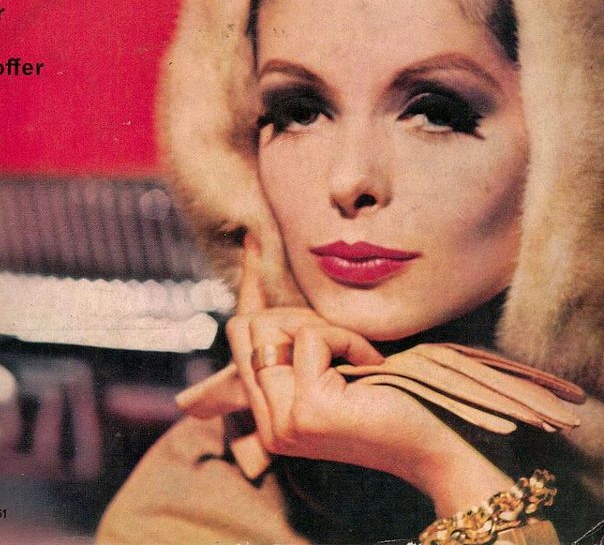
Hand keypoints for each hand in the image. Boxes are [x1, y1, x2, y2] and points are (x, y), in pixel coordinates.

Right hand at [227, 234, 514, 515]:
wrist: (439, 444)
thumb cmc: (396, 394)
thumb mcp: (338, 361)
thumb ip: (301, 338)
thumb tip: (277, 270)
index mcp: (271, 413)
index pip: (242, 337)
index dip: (249, 284)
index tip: (254, 238)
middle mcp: (269, 424)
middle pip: (249, 324)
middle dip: (297, 313)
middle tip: (343, 336)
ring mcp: (284, 422)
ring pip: (275, 326)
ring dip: (326, 326)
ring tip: (360, 355)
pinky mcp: (307, 411)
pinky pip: (312, 336)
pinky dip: (348, 339)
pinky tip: (372, 365)